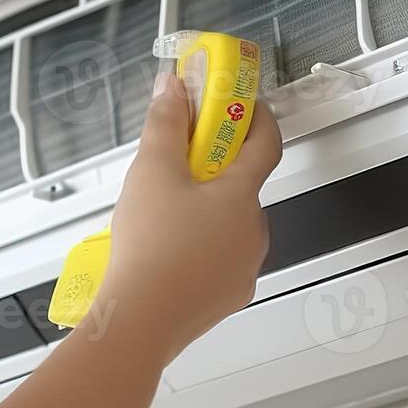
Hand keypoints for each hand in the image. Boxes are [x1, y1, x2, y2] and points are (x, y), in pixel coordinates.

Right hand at [96, 72, 281, 357]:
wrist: (141, 319)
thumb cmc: (151, 245)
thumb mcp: (152, 171)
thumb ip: (165, 124)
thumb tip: (172, 89)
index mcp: (242, 195)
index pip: (266, 142)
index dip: (254, 116)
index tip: (235, 104)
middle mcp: (254, 231)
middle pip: (242, 186)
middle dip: (214, 169)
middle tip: (176, 163)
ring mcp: (244, 267)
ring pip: (229, 225)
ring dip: (205, 211)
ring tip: (160, 214)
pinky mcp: (227, 296)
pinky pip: (219, 259)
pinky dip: (199, 248)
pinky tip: (165, 252)